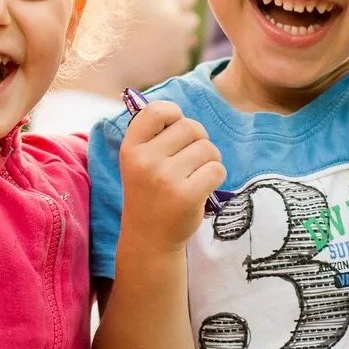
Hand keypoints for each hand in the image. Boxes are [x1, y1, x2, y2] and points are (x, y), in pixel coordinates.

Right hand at [118, 101, 225, 255]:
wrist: (149, 239)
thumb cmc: (149, 192)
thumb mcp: (138, 161)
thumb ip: (153, 135)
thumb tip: (177, 111)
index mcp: (131, 147)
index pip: (157, 110)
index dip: (174, 114)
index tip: (175, 130)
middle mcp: (145, 160)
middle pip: (191, 127)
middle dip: (198, 139)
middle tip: (190, 159)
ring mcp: (165, 178)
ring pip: (208, 148)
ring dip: (209, 159)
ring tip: (196, 175)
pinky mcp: (187, 196)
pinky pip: (217, 169)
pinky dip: (216, 177)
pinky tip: (202, 188)